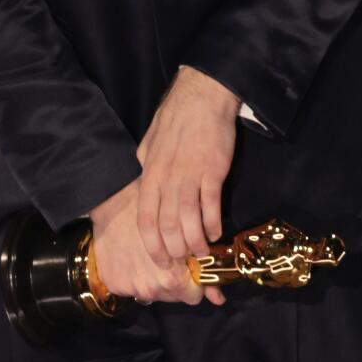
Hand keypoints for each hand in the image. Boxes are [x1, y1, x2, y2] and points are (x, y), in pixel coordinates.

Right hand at [87, 179, 204, 303]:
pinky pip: (134, 291)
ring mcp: (132, 288)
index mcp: (173, 277)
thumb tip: (220, 299)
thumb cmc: (155, 215)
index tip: (193, 266)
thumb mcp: (187, 234)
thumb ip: (204, 268)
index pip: (194, 296)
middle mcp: (152, 288)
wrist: (113, 209)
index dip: (197, 280)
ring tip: (156, 257)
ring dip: (159, 280)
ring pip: (157, 294)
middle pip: (175, 296)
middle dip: (180, 280)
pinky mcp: (116, 285)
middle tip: (174, 259)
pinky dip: (139, 278)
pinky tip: (138, 260)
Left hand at [135, 66, 238, 304]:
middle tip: (180, 264)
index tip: (159, 259)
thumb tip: (146, 187)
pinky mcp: (213, 171)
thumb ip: (148, 169)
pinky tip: (216, 233)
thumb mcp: (149, 145)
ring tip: (200, 253)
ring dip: (194, 241)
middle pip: (167, 225)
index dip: (152, 244)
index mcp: (150, 175)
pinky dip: (212, 223)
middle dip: (173, 250)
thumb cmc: (175, 120)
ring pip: (188, 220)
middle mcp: (167, 180)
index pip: (146, 220)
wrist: (201, 98)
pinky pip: (210, 205)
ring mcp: (190, 176)